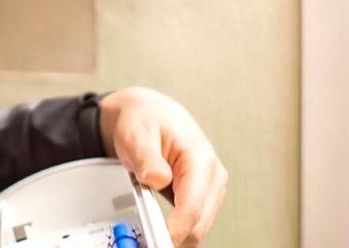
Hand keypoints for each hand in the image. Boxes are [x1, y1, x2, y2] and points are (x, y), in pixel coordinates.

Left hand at [99, 87, 226, 245]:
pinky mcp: (203, 196)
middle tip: (145, 236)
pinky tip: (158, 217)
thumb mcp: (136, 133)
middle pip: (199, 223)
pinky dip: (176, 226)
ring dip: (175, 230)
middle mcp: (212, 175)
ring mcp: (210, 187)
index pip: (193, 205)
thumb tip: (158, 179)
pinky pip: (192, 222)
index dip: (176, 230)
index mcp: (199, 157)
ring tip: (148, 218)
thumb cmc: (145, 120)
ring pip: (198, 227)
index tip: (158, 241)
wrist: (149, 114)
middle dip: (173, 234)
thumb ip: (147, 157)